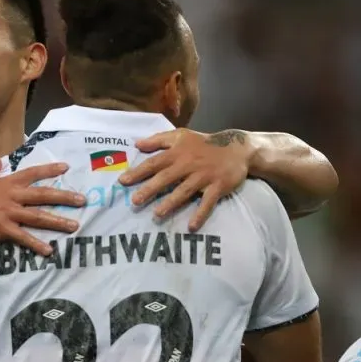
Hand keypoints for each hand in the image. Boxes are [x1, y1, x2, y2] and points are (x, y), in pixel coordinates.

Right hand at [0, 158, 84, 254]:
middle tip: (82, 199)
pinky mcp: (4, 229)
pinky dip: (36, 244)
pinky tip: (49, 251)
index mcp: (6, 183)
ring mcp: (9, 213)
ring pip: (38, 216)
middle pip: (42, 195)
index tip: (66, 168)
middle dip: (64, 197)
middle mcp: (12, 196)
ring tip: (75, 226)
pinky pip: (23, 237)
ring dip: (58, 221)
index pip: (32, 173)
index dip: (49, 170)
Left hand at [118, 129, 253, 230]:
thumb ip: (158, 139)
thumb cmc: (204, 143)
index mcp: (178, 153)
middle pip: (166, 178)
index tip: (123, 181)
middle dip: (150, 189)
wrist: (237, 148)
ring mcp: (203, 176)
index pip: (155, 162)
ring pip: (184, 191)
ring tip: (157, 214)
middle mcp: (188, 164)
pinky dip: (200, 214)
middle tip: (135, 201)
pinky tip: (191, 226)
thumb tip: (136, 144)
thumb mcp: (181, 135)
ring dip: (171, 203)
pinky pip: (207, 202)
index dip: (139, 171)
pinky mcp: (217, 187)